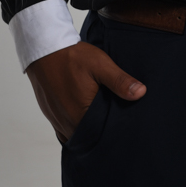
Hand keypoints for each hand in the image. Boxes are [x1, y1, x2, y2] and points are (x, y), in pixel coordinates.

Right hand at [26, 41, 145, 142]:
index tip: (124, 126)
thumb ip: (120, 81)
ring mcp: (57, 120)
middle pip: (89, 136)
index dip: (113, 132)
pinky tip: (84, 116)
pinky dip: (75, 125)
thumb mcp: (101, 65)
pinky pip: (65, 128)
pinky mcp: (51, 114)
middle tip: (115, 121)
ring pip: (76, 133)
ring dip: (88, 129)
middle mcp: (67, 123)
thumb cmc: (72, 57)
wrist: (45, 49)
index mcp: (81, 115)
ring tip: (102, 118)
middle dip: (102, 132)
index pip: (102, 135)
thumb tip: (141, 93)